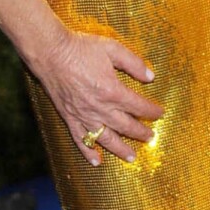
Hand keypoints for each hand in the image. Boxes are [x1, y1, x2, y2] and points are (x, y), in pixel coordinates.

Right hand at [36, 26, 163, 164]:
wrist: (50, 52)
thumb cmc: (81, 48)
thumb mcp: (112, 48)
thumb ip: (133, 63)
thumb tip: (151, 76)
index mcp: (112, 91)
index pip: (138, 106)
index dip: (152, 111)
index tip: (160, 113)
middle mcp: (100, 108)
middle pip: (125, 126)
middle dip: (140, 133)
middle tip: (150, 137)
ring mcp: (83, 115)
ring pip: (106, 139)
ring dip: (120, 149)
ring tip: (131, 158)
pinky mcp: (69, 117)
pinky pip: (80, 140)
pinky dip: (88, 152)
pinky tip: (97, 161)